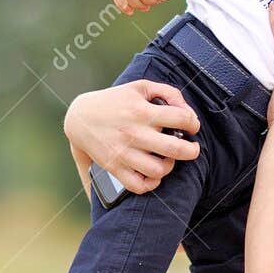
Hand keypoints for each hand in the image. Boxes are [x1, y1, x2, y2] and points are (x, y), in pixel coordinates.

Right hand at [63, 81, 199, 192]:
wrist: (80, 117)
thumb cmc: (115, 101)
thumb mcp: (140, 87)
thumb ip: (167, 92)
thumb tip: (186, 110)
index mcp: (142, 111)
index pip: (182, 118)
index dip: (193, 123)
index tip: (191, 126)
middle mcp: (134, 133)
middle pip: (176, 149)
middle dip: (192, 150)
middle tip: (192, 148)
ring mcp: (124, 153)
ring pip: (159, 170)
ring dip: (169, 166)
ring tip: (167, 159)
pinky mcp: (115, 167)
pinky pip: (139, 185)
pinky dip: (151, 184)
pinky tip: (153, 174)